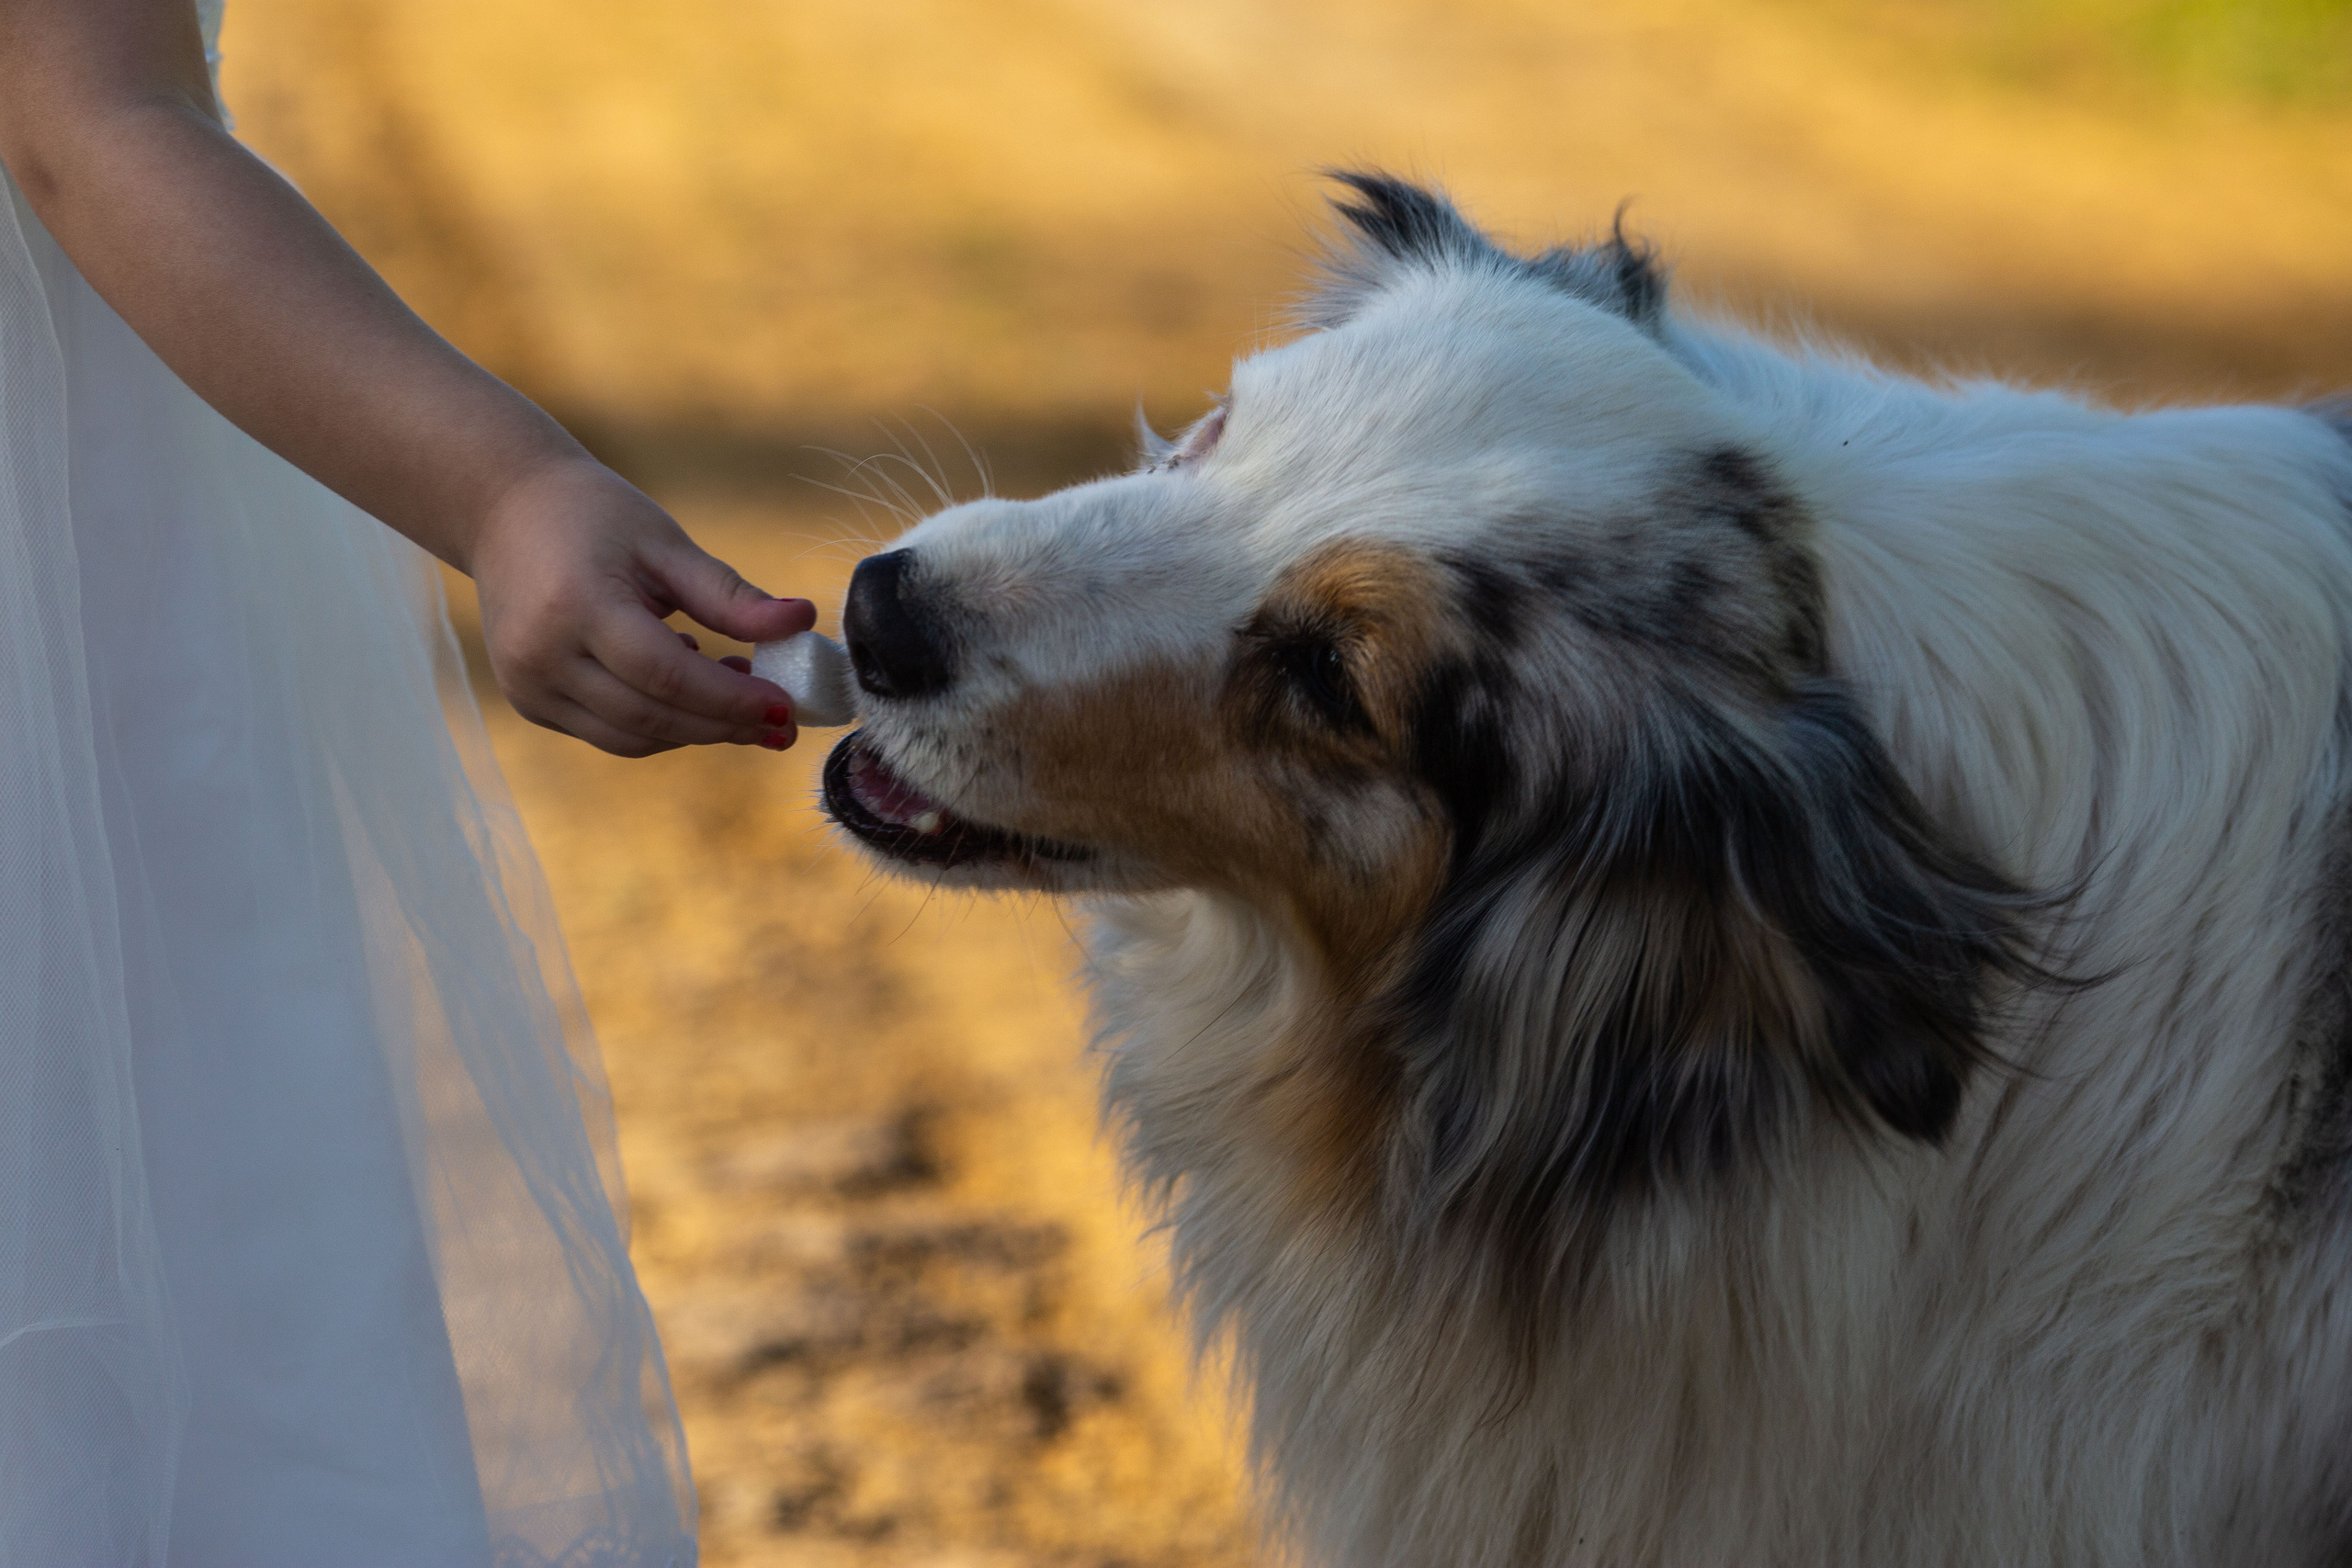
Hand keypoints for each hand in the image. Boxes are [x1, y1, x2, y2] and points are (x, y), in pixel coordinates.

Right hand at [466, 456, 815, 756]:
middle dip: (724, 726)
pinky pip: (608, 733)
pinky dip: (658, 724)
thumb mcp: (665, 543)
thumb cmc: (592, 514)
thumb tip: (801, 621)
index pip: (666, 676)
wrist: (502, 509)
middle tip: (782, 722)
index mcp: (576, 606)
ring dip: (695, 731)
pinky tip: (686, 688)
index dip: (731, 701)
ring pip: (630, 739)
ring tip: (741, 697)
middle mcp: (542, 656)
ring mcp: (528, 686)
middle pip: (650, 718)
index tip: (786, 707)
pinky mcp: (529, 702)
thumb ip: (729, 594)